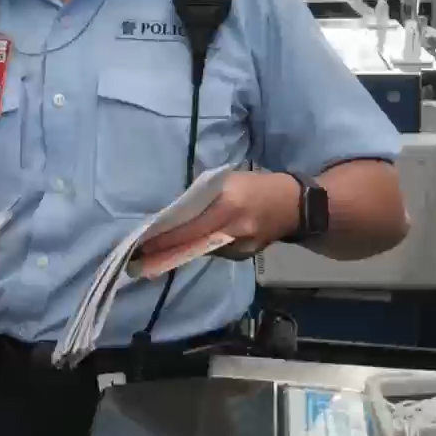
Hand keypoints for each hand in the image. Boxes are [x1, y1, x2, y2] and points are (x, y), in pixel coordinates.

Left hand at [134, 172, 300, 261]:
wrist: (295, 206)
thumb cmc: (257, 186)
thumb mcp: (229, 180)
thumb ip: (202, 195)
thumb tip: (175, 208)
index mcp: (229, 206)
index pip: (191, 226)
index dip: (167, 237)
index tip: (144, 243)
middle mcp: (234, 229)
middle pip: (193, 243)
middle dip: (167, 249)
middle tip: (141, 255)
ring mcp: (240, 246)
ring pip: (202, 250)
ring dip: (181, 250)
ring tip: (156, 253)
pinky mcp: (243, 255)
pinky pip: (215, 252)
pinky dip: (200, 248)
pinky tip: (186, 247)